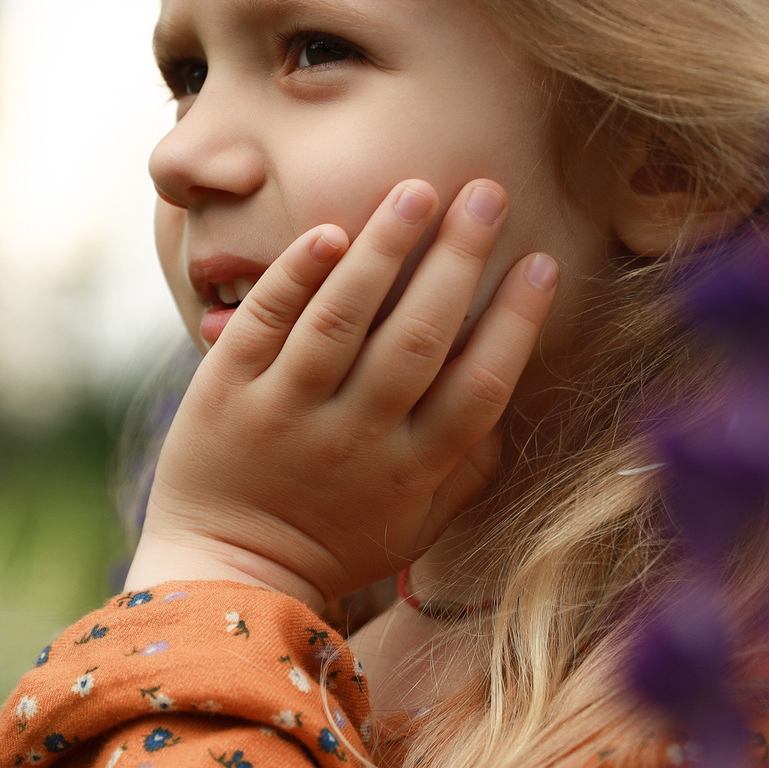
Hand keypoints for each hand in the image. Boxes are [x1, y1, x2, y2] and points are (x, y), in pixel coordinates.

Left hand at [123, 178, 560, 614]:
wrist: (226, 576)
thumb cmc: (334, 544)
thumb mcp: (416, 526)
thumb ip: (467, 470)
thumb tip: (512, 405)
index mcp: (412, 469)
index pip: (478, 386)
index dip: (516, 323)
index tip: (542, 262)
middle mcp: (353, 438)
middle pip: (417, 338)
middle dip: (458, 260)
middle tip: (488, 192)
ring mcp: (286, 413)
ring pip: (341, 320)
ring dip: (383, 250)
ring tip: (416, 191)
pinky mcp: (226, 393)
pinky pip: (264, 324)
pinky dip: (295, 278)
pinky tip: (330, 234)